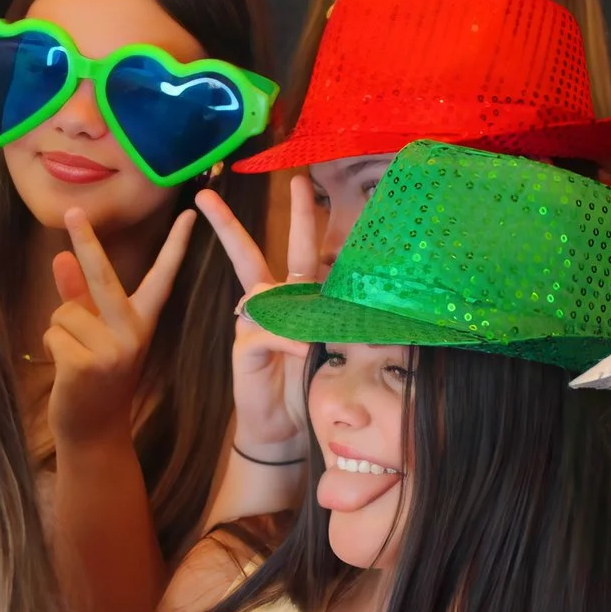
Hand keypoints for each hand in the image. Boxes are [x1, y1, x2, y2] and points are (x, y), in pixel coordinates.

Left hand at [45, 209, 196, 446]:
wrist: (94, 431)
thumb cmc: (94, 377)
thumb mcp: (93, 333)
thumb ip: (78, 295)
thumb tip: (60, 257)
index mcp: (141, 322)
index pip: (162, 277)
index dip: (176, 246)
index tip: (190, 215)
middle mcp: (133, 332)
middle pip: (103, 275)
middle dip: (85, 241)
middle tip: (72, 210)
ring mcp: (113, 349)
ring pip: (64, 312)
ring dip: (59, 331)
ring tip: (74, 356)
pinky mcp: (87, 364)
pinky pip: (54, 333)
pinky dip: (52, 347)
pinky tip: (67, 371)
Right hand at [195, 177, 320, 461]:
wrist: (286, 430)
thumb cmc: (310, 388)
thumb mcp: (334, 351)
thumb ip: (340, 324)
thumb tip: (365, 305)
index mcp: (295, 299)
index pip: (300, 250)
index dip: (301, 216)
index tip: (299, 181)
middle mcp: (271, 304)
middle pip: (260, 251)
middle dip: (253, 220)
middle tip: (259, 184)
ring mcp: (253, 324)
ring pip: (267, 294)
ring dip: (296, 312)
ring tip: (316, 338)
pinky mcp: (245, 347)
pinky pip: (266, 332)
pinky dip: (289, 341)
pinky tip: (305, 351)